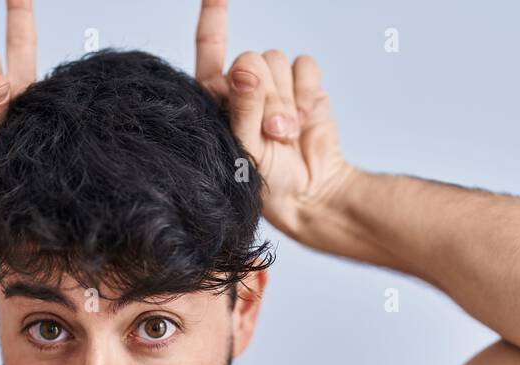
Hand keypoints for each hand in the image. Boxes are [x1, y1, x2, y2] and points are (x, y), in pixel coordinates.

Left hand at [194, 0, 356, 240]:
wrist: (308, 191)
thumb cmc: (264, 181)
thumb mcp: (244, 150)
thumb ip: (243, 108)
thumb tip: (245, 68)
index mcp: (216, 97)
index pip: (210, 49)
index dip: (214, 18)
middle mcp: (244, 85)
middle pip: (252, 58)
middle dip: (267, 96)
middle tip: (273, 133)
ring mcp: (275, 85)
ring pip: (278, 60)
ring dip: (286, 100)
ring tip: (286, 135)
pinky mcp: (303, 85)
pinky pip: (304, 64)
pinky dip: (307, 92)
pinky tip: (304, 118)